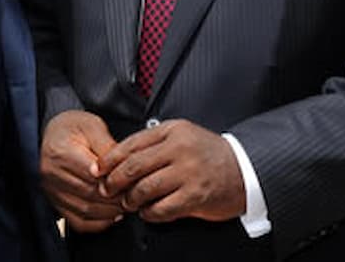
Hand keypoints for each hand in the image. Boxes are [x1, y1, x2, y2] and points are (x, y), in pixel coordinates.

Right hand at [39, 110, 123, 232]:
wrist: (49, 135)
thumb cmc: (71, 127)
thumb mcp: (92, 125)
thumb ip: (107, 146)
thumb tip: (121, 167)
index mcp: (61, 153)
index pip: (93, 175)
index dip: (116, 180)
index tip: (132, 178)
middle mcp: (52, 176)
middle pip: (91, 195)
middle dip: (117, 196)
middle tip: (136, 192)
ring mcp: (52, 193)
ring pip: (87, 211)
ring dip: (111, 211)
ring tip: (127, 201)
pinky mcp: (55, 205)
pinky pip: (79, 222)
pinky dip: (99, 222)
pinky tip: (112, 213)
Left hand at [96, 119, 245, 222]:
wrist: (245, 169)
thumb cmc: (209, 154)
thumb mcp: (183, 136)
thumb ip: (155, 142)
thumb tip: (120, 157)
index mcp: (173, 131)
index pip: (131, 144)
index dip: (110, 159)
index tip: (100, 169)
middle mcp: (179, 149)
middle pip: (133, 166)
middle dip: (114, 181)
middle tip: (107, 189)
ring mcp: (188, 172)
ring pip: (144, 188)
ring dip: (131, 199)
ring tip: (129, 203)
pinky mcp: (195, 195)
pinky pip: (161, 208)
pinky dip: (149, 213)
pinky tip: (148, 212)